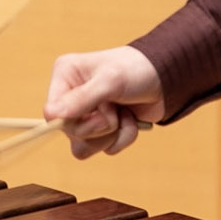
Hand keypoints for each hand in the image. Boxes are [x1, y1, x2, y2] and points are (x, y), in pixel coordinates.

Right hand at [44, 46, 165, 158]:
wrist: (168, 78)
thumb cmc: (138, 70)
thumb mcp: (111, 81)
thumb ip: (82, 98)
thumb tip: (52, 115)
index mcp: (65, 75)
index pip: (52, 113)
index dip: (73, 121)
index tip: (98, 111)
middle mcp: (71, 96)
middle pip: (70, 133)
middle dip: (100, 126)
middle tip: (115, 108)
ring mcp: (88, 114)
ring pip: (84, 147)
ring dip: (112, 135)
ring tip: (124, 114)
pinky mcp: (104, 129)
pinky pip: (105, 149)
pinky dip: (123, 137)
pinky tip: (131, 119)